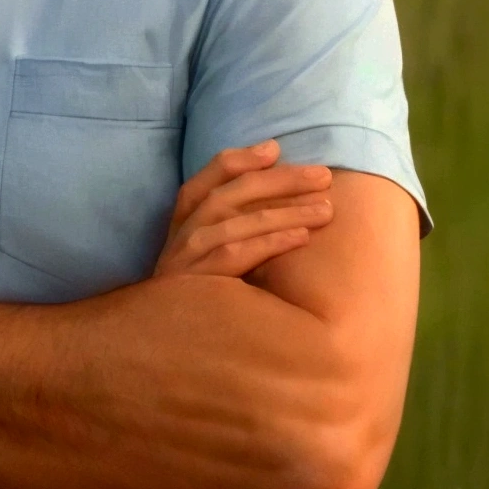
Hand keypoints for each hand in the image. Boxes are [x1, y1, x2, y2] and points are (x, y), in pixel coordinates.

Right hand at [153, 140, 331, 280]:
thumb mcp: (210, 250)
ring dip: (285, 211)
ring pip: (238, 222)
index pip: (207, 179)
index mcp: (183, 222)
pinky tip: (301, 237)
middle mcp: (182, 234)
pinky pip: (237, 255)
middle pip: (229, 193)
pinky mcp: (198, 284)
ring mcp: (187, 259)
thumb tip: (272, 161)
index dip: (240, 159)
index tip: (275, 149)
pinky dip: (270, 242)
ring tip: (325, 209)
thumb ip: (234, 215)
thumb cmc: (202, 293)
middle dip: (279, 180)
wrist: (163, 339)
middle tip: (323, 176)